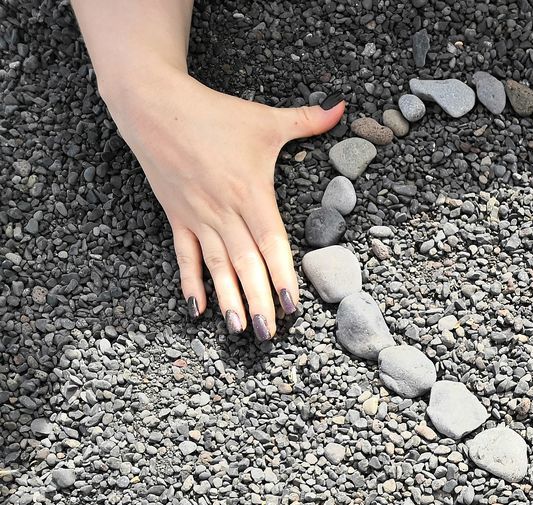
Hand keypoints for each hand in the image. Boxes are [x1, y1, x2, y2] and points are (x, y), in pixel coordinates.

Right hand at [105, 70, 343, 337]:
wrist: (151, 105)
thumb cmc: (213, 114)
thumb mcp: (265, 118)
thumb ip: (307, 120)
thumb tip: (342, 107)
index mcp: (251, 193)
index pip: (271, 243)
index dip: (281, 275)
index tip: (292, 306)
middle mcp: (224, 211)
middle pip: (245, 264)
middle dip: (258, 300)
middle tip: (267, 334)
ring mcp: (198, 217)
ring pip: (216, 266)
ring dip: (228, 300)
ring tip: (237, 330)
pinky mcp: (177, 217)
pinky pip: (184, 256)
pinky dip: (190, 283)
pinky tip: (197, 310)